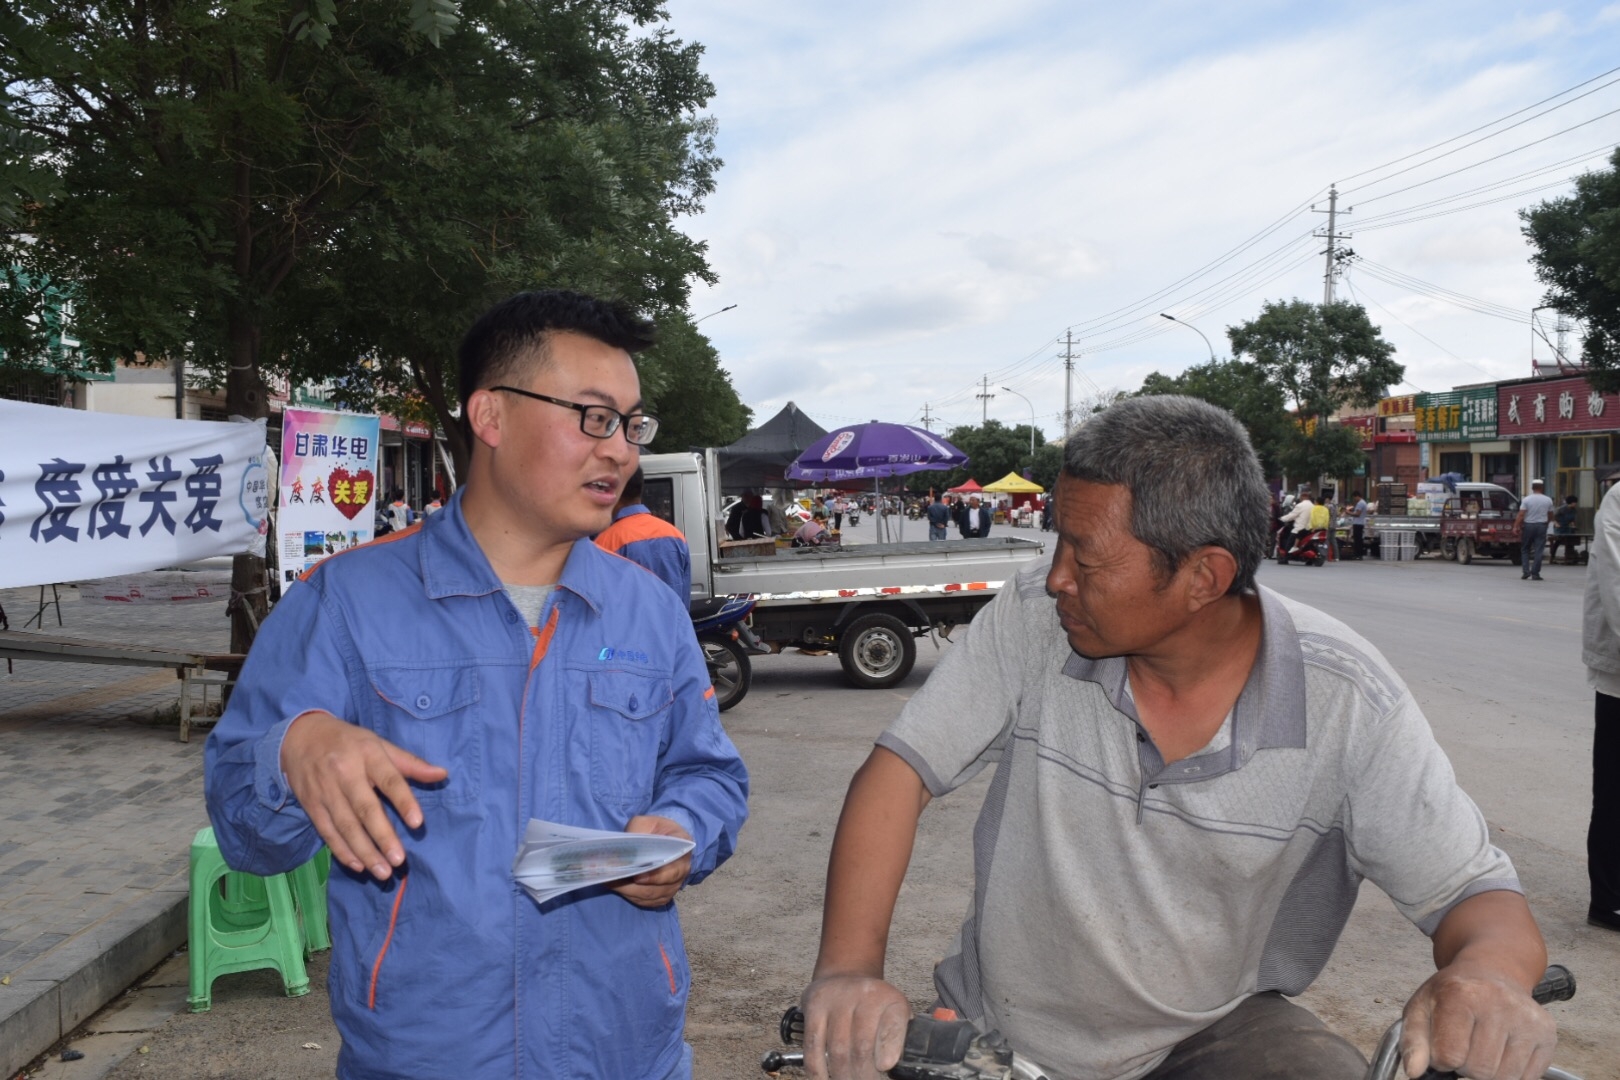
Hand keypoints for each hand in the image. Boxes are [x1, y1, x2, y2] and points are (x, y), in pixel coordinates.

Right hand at [280, 710, 448, 880]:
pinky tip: (358, 866)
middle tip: (398, 860)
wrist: (300, 736)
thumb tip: (442, 774)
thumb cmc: (349, 742)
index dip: (404, 801)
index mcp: (368, 754)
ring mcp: (325, 790)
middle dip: (382, 837)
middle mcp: (345, 773)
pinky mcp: (311, 805)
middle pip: (365, 809)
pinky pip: (327, 831)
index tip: (418, 823)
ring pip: (345, 826)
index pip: (389, 780)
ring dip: (364, 851)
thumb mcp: (380, 744)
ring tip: (382, 871)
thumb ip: (410, 763)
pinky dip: (342, 851)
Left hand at [611, 815, 692, 906]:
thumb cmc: (657, 830)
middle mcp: (682, 871)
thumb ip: (637, 830)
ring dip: (628, 891)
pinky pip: (646, 901)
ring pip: (649, 896)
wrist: (665, 839)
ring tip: (610, 882)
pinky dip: (630, 896)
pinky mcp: (663, 895)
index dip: (656, 876)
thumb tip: (624, 848)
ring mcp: (673, 886)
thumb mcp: (648, 822)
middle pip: (658, 887)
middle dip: (633, 886)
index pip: (674, 869)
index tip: (638, 877)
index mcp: (683, 850)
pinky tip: (617, 886)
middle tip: (613, 880)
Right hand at [799, 973, 910, 1079]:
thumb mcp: (894, 1011)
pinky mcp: (814, 1005)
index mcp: (890, 999)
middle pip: (862, 1045)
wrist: (846, 974)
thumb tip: (893, 1068)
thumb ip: (898, 1037)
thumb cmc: (872, 1003)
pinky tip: (823, 1078)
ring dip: (841, 1075)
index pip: (893, 1024)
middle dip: (863, 1074)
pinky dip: (817, 1068)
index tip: (885, 1066)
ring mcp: (837, 999)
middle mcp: (865, 994)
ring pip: (837, 1049)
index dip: (890, 1047)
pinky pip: (813, 1044)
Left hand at [1400, 963, 1556, 1078]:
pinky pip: (1528, 1078)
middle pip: (1479, 1070)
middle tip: (1464, 1046)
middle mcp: (1499, 1003)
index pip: (1449, 1056)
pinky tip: (1502, 1051)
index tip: (1442, 1046)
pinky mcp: (1547, 1033)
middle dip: (1465, 1067)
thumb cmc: (1453, 994)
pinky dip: (1510, 1074)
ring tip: (1482, 1048)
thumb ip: (1413, 1041)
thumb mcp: (1421, 1008)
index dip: (1441, 1060)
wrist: (1491, 971)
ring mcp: (1527, 1019)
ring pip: (1504, 1078)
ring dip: (1488, 1073)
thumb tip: (1414, 1072)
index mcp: (1461, 994)